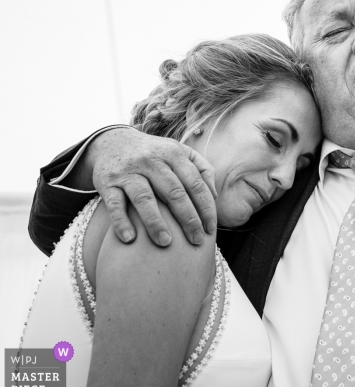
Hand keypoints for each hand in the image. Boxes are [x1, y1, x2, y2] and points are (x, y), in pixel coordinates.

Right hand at [87, 128, 216, 245]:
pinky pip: (114, 204)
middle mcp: (151, 160)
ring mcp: (128, 171)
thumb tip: (215, 196)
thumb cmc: (155, 154)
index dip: (205, 207)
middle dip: (188, 219)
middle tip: (196, 240)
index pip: (195, 183)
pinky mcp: (107, 182)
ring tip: (166, 243)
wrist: (112, 142)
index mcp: (173, 153)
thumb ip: (202, 169)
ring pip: (144, 199)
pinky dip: (121, 222)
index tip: (210, 229)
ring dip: (156, 223)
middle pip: (174, 192)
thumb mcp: (179, 152)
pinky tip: (130, 239)